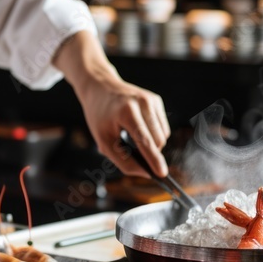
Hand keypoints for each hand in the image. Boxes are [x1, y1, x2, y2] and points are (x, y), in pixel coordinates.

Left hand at [52, 30, 169, 177]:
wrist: (100, 87)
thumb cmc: (99, 115)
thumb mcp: (103, 140)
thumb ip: (123, 160)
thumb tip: (145, 173)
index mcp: (126, 111)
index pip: (144, 140)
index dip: (153, 159)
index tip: (161, 174)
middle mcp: (143, 103)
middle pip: (157, 141)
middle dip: (150, 154)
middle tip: (134, 154)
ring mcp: (152, 100)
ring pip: (163, 136)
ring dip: (152, 144)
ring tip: (132, 137)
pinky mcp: (156, 100)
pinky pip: (162, 127)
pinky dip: (153, 134)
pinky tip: (138, 128)